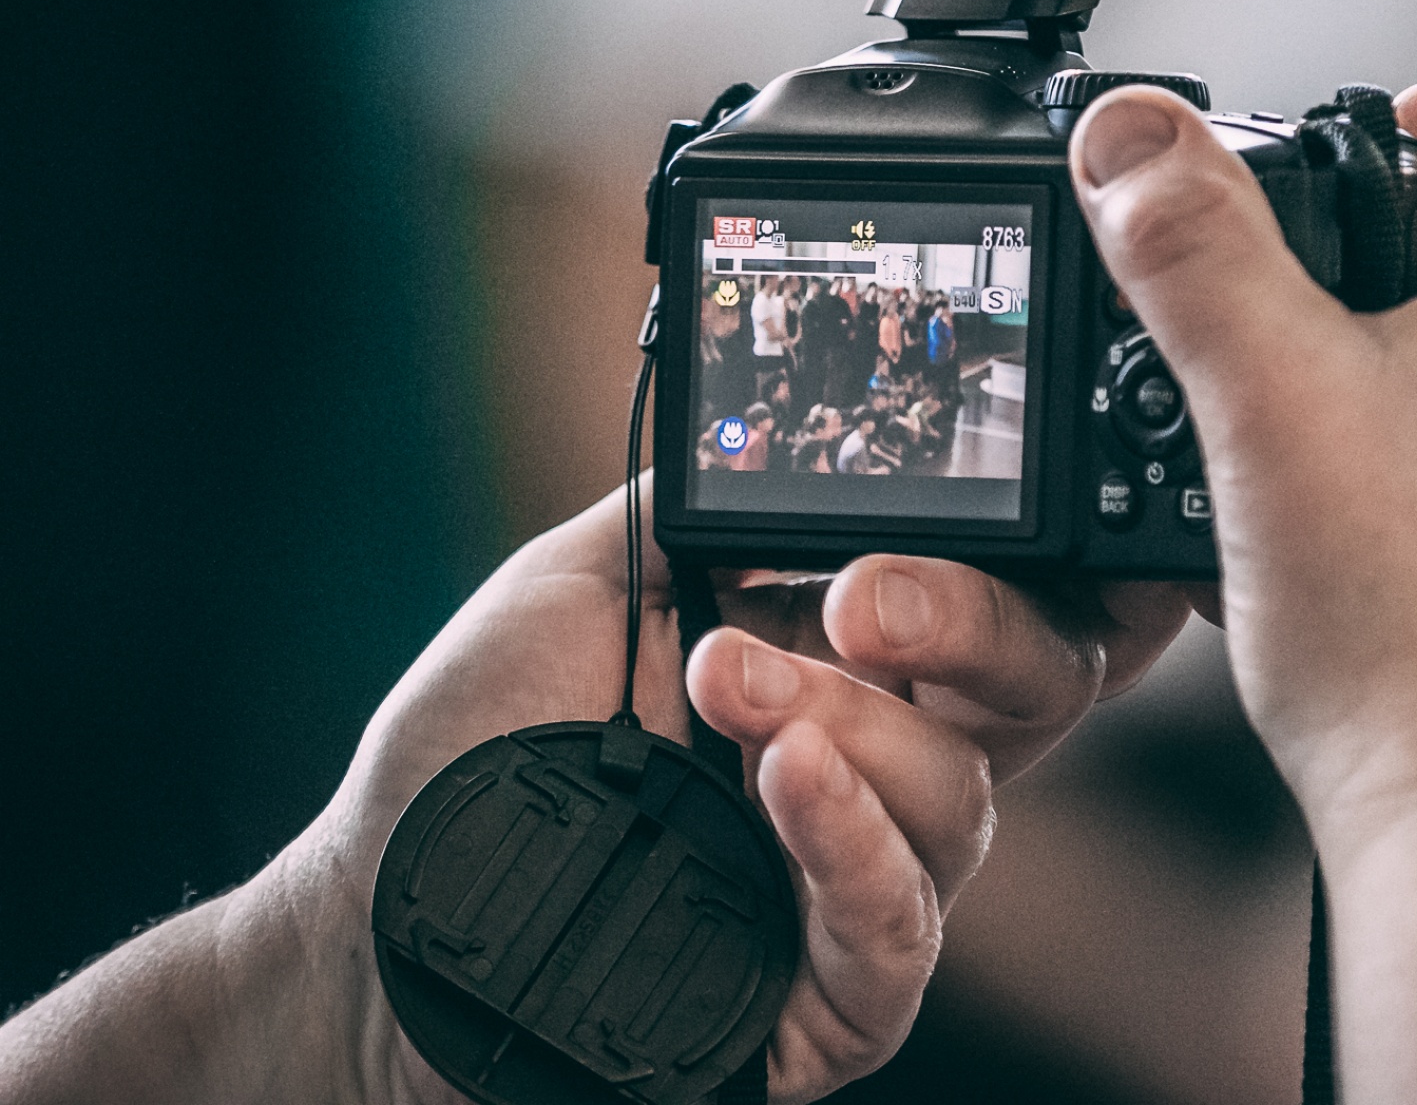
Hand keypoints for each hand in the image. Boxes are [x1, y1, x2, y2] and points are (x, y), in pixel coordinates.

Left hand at [15, 483, 1193, 1104]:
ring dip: (862, 732)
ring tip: (735, 695)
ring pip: (958, 806)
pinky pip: (897, 933)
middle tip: (862, 602)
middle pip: (1019, 701)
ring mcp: (852, 887)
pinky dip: (856, 849)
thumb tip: (788, 439)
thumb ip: (701, 513)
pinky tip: (790, 784)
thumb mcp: (577, 584)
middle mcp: (869, 774)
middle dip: (970, 630)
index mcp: (839, 668)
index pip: (987, 613)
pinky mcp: (824, 1003)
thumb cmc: (470, 751)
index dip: (997, 577)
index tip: (915, 537)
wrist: (373, 908)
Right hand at [1070, 83, 1416, 1104]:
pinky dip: (1372, 461)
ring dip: (1374, 357)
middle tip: (1290, 273)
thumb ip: (1193, 254)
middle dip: (1400, 238)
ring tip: (1265, 401)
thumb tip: (1131, 135)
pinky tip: (1281, 515)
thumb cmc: (1405, 619)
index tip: (1402, 142)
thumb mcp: (1266, 397)